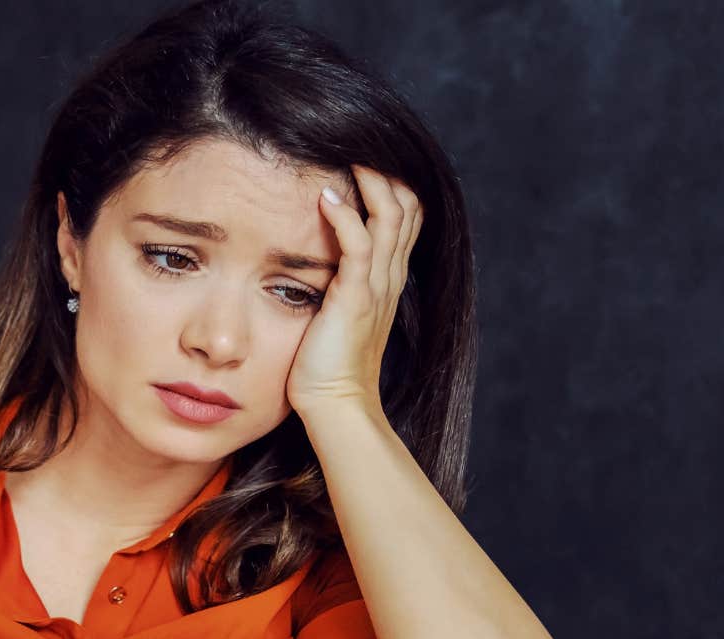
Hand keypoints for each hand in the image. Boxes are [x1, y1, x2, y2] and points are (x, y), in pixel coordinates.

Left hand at [284, 163, 422, 416]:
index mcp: (386, 281)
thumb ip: (335, 287)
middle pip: (408, 207)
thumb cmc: (327, 367)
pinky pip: (360, 245)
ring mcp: (377, 287)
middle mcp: (389, 278)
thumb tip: (315, 265)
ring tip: (350, 158)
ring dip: (372, 183)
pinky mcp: (356, 298)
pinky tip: (326, 197)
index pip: (404, 219)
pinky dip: (345, 216)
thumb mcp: (337, 316)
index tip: (363, 162)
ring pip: (391, 217)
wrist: (337, 404)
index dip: (391, 186)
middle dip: (387, 173)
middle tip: (357, 148)